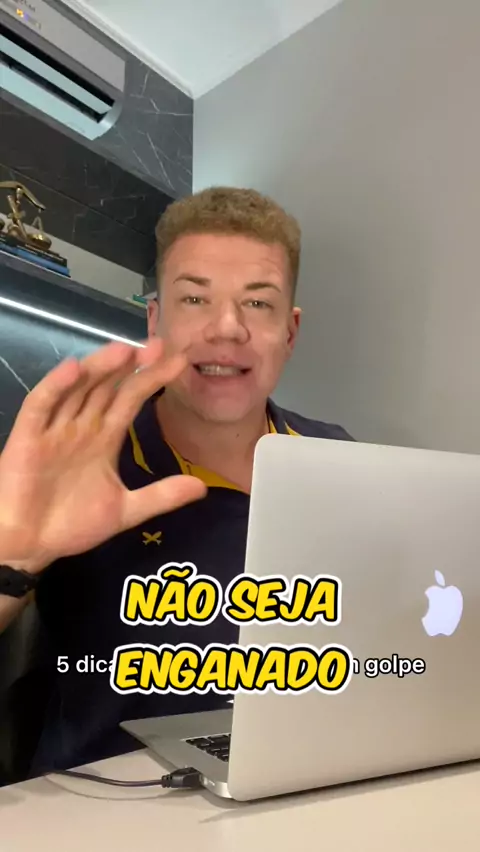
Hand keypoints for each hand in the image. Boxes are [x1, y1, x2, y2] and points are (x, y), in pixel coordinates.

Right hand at [0, 339, 205, 571]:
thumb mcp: (125, 510)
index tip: (180, 361)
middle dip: (132, 365)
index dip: (153, 379)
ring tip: (124, 351)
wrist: (30, 546)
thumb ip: (161, 496)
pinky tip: (73, 369)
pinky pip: (41, 406)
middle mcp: (82, 425)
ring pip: (78, 389)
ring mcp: (55, 429)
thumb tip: (202, 488)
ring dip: (99, 368)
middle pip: (108, 386)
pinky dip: (55, 386)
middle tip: (158, 345)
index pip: (132, 399)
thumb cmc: (71, 524)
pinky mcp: (28, 438)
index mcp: (104, 437)